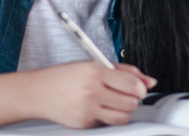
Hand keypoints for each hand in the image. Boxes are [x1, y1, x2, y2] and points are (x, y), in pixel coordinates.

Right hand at [24, 61, 156, 127]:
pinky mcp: (84, 124)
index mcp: (95, 72)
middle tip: (124, 94)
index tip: (139, 88)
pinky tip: (98, 108)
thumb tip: (149, 81)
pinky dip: (108, 117)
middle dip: (132, 99)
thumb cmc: (65, 76)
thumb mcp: (94, 65)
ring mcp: (87, 110)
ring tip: (113, 102)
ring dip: (123, 110)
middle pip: (131, 102)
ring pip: (123, 117)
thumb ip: (124, 71)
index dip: (141, 88)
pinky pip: (107, 124)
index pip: (132, 84)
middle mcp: (92, 91)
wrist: (38, 92)